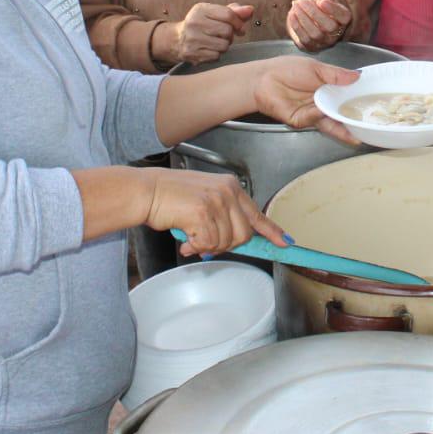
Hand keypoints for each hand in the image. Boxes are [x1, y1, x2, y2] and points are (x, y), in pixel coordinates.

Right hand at [140, 166, 288, 255]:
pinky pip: (210, 243)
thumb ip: (222, 216)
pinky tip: (187, 241)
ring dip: (208, 247)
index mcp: (231, 186)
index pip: (257, 213)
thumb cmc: (170, 196)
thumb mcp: (204, 199)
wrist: (146, 191)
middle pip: (244, 234)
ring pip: (227, 242)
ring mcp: (217, 201)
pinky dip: (197, 248)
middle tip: (206, 244)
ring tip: (192, 240)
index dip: (272, 231)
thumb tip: (232, 240)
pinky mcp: (204, 213)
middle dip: (226, 246)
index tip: (286, 242)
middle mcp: (228, 191)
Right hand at [164, 3, 254, 64]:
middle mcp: (194, 23)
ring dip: (224, 45)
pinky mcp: (193, 54)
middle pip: (227, 31)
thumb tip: (250, 10)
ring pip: (223, 45)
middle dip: (230, 35)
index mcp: (201, 9)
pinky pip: (216, 56)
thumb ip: (234, 11)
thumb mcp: (215, 13)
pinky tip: (210, 49)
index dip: (238, 22)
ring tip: (216, 41)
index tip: (239, 27)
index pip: (229, 14)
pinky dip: (217, 54)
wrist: (178, 39)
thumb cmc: (202, 24)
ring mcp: (192, 39)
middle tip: (224, 35)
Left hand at [252, 55, 361, 145]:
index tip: (374, 102)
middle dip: (355, 119)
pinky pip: (316, 120)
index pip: (347, 95)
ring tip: (359, 132)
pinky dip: (322, 116)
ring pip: (332, 122)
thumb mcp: (316, 68)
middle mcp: (323, 102)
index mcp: (328, 88)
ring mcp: (313, 113)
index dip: (358, 99)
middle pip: (341, 112)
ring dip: (344, 126)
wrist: (263, 80)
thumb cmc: (287, 69)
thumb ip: (335, 74)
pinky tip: (327, 111)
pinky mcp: (302, 121)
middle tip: (371, 124)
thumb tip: (357, 76)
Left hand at [286, 0, 351, 51]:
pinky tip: (292, 14)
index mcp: (343, 19)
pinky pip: (304, 39)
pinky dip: (296, 25)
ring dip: (303, 18)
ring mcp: (324, 42)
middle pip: (330, 27)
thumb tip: (321, 2)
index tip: (322, 1)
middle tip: (302, 1)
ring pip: (315, 34)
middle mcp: (336, 33)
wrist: (309, 12)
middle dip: (313, 13)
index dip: (333, 10)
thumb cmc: (319, 2)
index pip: (344, 17)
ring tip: (296, 6)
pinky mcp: (311, 46)